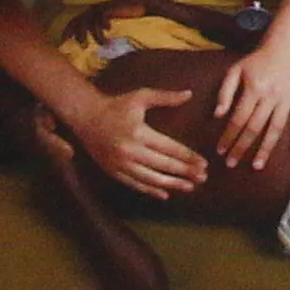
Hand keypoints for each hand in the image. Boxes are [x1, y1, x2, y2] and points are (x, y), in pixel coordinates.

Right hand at [78, 84, 207, 199]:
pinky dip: (150, 190)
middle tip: (203, 178)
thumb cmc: (116, 105)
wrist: (85, 117)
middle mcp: (130, 151)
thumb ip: (166, 97)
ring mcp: (120, 164)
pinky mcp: (113, 171)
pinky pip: (134, 184)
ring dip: (171, 184)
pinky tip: (165, 194)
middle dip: (184, 173)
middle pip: (163, 166)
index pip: (170, 148)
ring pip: (150, 179)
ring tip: (189, 187)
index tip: (203, 164)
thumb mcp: (141, 96)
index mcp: (139, 133)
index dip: (188, 157)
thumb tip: (189, 94)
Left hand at [209, 37, 289, 167]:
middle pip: (255, 127)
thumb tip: (218, 116)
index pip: (238, 118)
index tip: (220, 151)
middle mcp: (271, 95)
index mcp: (254, 88)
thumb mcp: (235, 70)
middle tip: (232, 164)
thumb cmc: (257, 61)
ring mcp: (288, 97)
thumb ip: (225, 92)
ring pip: (276, 127)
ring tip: (258, 165)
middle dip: (242, 147)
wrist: (284, 46)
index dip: (228, 136)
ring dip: (266, 148)